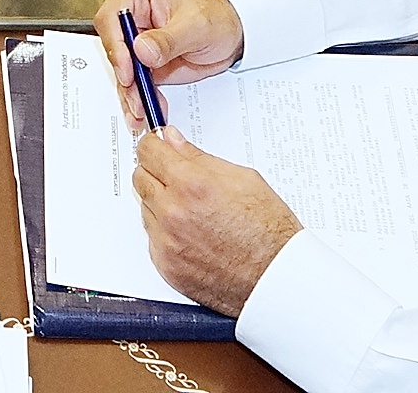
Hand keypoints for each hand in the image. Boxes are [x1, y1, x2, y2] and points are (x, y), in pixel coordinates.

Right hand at [92, 0, 246, 106]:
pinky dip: (140, 97)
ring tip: (143, 107)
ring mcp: (136, 41)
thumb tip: (142, 49)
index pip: (111, 17)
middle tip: (137, 95)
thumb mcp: (196, 25)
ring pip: (121, 70)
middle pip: (113, 47)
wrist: (232, 33)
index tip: (128, 69)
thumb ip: (168, 39)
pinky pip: (134, 83)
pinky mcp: (143, 62)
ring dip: (130, 92)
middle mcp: (131, 16)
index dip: (115, 45)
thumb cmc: (216, 15)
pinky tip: (147, 107)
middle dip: (124, 76)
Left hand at [135, 129, 302, 318]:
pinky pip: (153, 239)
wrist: (277, 277)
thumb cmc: (269, 230)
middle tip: (177, 179)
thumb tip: (172, 141)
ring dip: (161, 205)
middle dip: (155, 173)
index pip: (148, 152)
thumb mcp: (242, 178)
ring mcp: (166, 242)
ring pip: (145, 209)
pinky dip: (167, 234)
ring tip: (195, 213)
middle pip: (140, 178)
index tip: (158, 147)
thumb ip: (198, 157)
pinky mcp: (166, 266)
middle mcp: (173, 213)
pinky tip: (193, 235)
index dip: (154, 146)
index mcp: (191, 185)